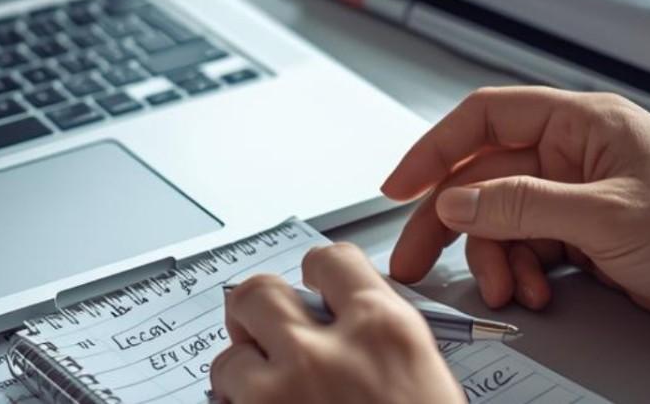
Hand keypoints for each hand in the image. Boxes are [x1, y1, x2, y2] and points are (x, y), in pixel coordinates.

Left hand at [209, 244, 461, 402]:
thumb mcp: (427, 379)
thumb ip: (383, 341)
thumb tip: (348, 324)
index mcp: (387, 332)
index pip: (332, 260)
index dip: (317, 274)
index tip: (312, 286)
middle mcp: (329, 353)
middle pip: (259, 293)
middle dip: (258, 313)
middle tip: (265, 335)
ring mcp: (284, 391)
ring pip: (230, 354)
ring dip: (243, 373)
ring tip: (262, 391)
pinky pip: (222, 398)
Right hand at [385, 87, 649, 348]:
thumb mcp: (606, 217)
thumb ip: (521, 206)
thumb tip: (455, 201)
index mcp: (582, 123)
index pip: (486, 118)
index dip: (435, 148)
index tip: (399, 185)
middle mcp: (576, 154)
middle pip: (484, 177)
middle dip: (449, 220)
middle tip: (415, 257)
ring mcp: (582, 197)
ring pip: (503, 220)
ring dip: (495, 258)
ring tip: (505, 290)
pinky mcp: (591, 238)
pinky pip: (531, 250)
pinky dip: (523, 274)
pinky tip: (535, 294)